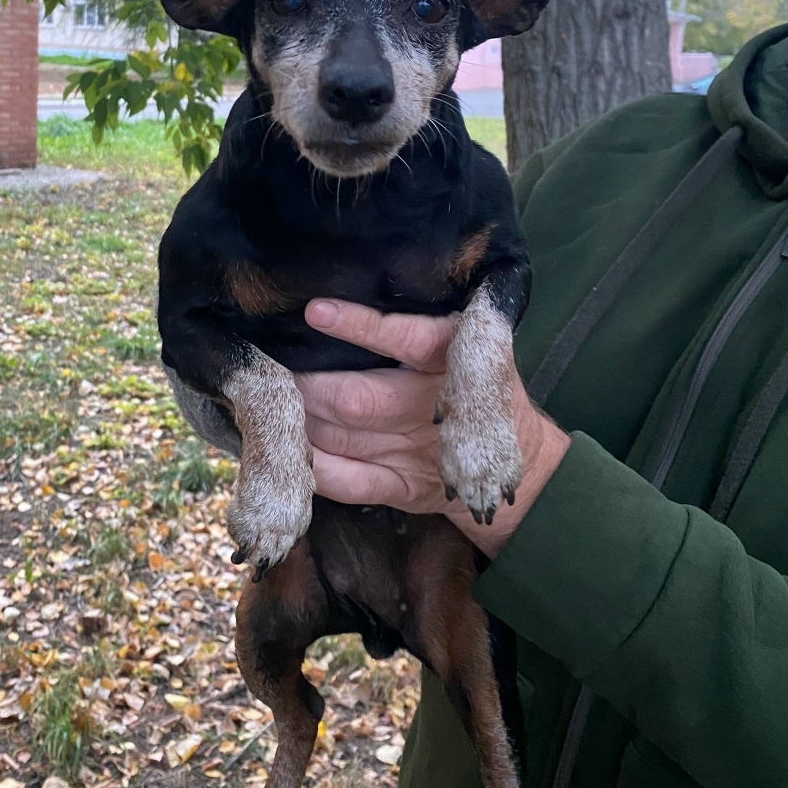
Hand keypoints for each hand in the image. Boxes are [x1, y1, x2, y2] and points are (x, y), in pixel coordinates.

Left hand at [297, 299, 570, 558]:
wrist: (521, 463)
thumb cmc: (474, 383)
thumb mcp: (469, 343)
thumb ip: (420, 325)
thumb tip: (340, 299)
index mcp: (451, 356)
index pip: (403, 337)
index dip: (359, 326)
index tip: (315, 311)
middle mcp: (432, 405)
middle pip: (357, 397)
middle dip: (307, 386)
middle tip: (270, 368)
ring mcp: (418, 452)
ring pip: (345, 437)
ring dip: (299, 421)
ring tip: (266, 401)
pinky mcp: (405, 488)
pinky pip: (351, 483)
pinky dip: (315, 469)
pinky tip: (286, 451)